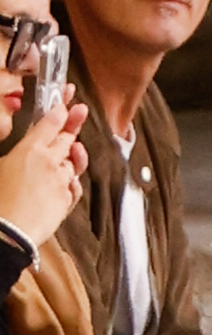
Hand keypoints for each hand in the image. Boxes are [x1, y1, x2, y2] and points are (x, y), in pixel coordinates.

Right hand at [0, 98, 87, 246]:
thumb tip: (20, 154)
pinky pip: (74, 187)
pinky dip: (71, 183)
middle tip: (80, 111)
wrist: (6, 232)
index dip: (62, 111)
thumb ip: (13, 155)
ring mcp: (60, 182)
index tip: (69, 102)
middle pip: (66, 139)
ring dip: (71, 158)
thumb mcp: (0, 165)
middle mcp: (49, 162)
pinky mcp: (66, 201)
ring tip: (69, 153)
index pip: (50, 124)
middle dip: (74, 123)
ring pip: (72, 164)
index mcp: (29, 149)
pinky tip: (66, 183)